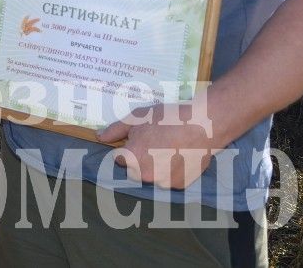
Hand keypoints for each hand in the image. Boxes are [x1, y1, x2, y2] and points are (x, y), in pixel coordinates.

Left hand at [98, 101, 217, 188]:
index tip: (139, 140)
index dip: (127, 148)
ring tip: (167, 149)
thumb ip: (115, 130)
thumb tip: (100, 137)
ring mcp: (163, 182)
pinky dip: (169, 171)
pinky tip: (177, 156)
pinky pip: (167, 180)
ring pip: (150, 177)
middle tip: (154, 144)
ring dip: (154, 167)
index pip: (119, 160)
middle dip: (139, 160)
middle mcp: (145, 175)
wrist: (202, 126)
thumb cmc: (167, 119)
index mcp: (131, 159)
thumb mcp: (136, 118)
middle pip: (133, 171)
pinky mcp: (178, 185)